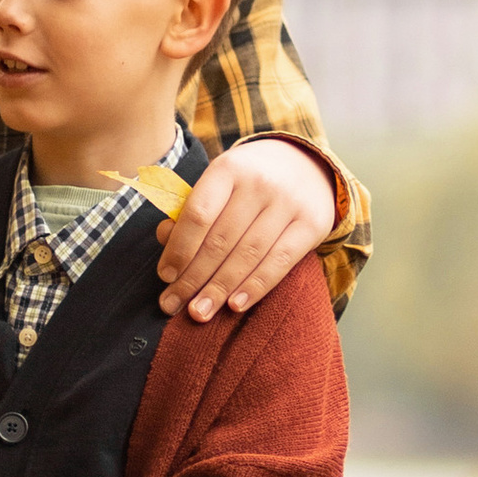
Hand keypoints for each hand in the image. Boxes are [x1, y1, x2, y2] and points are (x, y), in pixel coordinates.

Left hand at [156, 138, 335, 321]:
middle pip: (220, 240)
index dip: (179, 249)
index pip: (198, 214)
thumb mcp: (220, 182)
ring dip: (220, 288)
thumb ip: (192, 210)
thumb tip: (165, 238)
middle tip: (173, 304)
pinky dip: (255, 287)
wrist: (305, 164)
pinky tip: (235, 305)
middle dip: (193, 278)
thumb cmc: (249, 181)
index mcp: (229, 168)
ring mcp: (289, 203)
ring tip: (199, 312)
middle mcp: (260, 183)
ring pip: (248, 255)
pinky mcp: (312, 224)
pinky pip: (279, 262)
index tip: (165, 276)